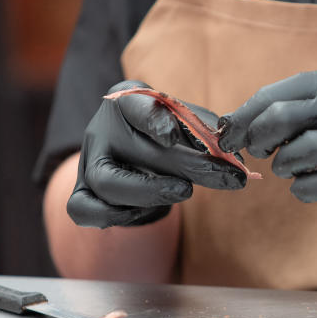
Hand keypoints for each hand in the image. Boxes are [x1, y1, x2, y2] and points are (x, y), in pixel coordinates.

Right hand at [67, 80, 246, 227]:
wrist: (132, 154)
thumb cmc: (166, 134)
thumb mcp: (185, 124)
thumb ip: (207, 136)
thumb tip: (235, 160)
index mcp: (128, 102)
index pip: (137, 107)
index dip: (155, 121)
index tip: (174, 136)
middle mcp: (102, 130)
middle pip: (137, 151)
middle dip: (189, 166)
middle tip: (226, 176)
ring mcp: (88, 162)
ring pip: (108, 182)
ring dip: (152, 192)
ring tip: (186, 192)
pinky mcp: (80, 192)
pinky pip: (84, 209)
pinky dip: (115, 216)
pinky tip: (147, 211)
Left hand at [218, 68, 316, 235]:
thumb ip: (294, 110)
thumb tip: (237, 125)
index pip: (271, 95)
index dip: (242, 118)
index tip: (227, 136)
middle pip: (277, 119)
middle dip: (259, 140)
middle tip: (260, 152)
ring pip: (293, 154)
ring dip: (285, 167)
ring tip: (295, 168)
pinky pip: (310, 186)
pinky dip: (303, 189)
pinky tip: (314, 185)